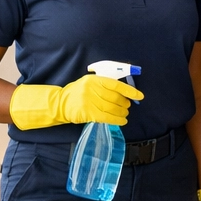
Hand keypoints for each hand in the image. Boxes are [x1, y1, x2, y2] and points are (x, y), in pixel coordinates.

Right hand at [9, 74, 142, 129]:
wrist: (61, 103)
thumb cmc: (78, 93)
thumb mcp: (89, 83)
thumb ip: (104, 85)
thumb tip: (124, 93)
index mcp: (94, 79)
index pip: (116, 85)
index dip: (130, 90)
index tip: (140, 96)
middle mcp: (92, 89)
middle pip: (115, 98)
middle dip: (124, 103)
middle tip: (127, 106)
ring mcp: (89, 101)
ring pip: (112, 108)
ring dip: (122, 112)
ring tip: (125, 114)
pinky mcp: (87, 112)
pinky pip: (107, 117)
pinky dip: (117, 120)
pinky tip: (122, 121)